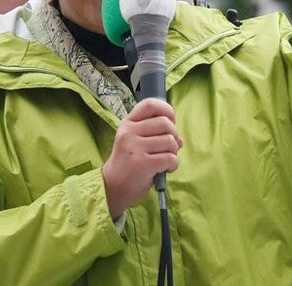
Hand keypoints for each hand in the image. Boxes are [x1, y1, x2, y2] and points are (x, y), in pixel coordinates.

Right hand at [102, 98, 182, 218]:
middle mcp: (129, 132)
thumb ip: (154, 133)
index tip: (171, 120)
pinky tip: (164, 169)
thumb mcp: (134, 140)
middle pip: (165, 123)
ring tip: (164, 160)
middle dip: (174, 136)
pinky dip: (173, 165)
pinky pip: (170, 158)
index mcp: (128, 123)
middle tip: (168, 148)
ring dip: (173, 152)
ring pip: (170, 141)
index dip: (166, 110)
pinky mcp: (143, 163)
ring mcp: (135, 147)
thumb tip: (179, 138)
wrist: (113, 187)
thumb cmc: (128, 162)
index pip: (150, 104)